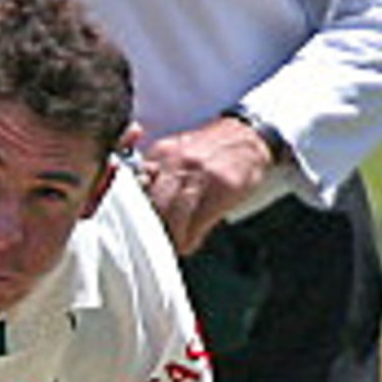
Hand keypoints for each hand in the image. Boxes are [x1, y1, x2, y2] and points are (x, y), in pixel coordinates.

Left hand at [140, 116, 275, 255]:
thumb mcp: (174, 152)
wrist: (248, 136)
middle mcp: (177, 162)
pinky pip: (198, 223)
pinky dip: (191, 239)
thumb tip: (136, 204)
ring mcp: (200, 175)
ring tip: (174, 246)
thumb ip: (153, 173)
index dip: (133, 213)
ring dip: (172, 239)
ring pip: (173, 218)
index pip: (134, 188)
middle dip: (152, 230)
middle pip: (152, 206)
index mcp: (161, 153)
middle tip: (154, 243)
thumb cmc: (208, 150)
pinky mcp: (222, 188)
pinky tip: (190, 243)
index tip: (136, 228)